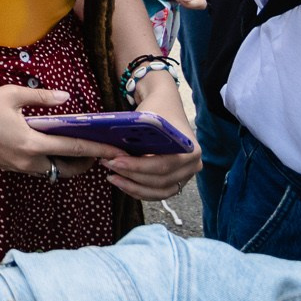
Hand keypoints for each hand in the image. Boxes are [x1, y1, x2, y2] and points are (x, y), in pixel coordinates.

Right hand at [0, 85, 121, 179]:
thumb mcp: (12, 95)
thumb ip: (41, 97)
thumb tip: (65, 98)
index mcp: (31, 143)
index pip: (73, 148)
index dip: (97, 149)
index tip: (114, 150)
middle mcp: (27, 161)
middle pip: (66, 168)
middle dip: (85, 163)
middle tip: (97, 151)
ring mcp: (17, 167)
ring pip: (51, 170)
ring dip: (66, 163)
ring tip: (77, 148)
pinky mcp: (8, 166)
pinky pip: (37, 168)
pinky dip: (49, 161)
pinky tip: (50, 147)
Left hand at [106, 80, 203, 200]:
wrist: (166, 107)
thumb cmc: (156, 110)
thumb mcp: (146, 117)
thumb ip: (132, 134)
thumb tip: (108, 149)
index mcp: (191, 150)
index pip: (162, 165)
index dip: (137, 166)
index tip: (115, 160)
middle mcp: (193, 166)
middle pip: (160, 180)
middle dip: (131, 175)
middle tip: (108, 165)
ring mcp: (186, 176)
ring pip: (159, 192)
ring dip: (133, 187)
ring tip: (112, 177)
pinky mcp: (176, 181)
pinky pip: (158, 193)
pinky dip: (139, 191)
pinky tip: (121, 183)